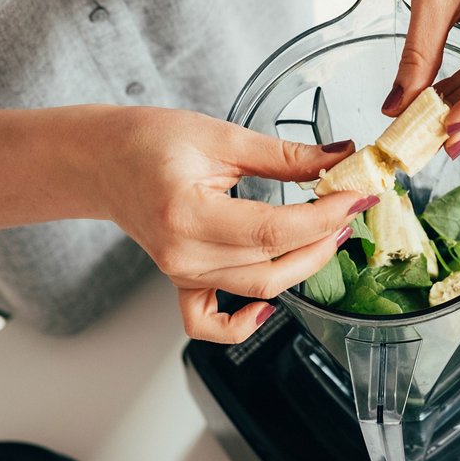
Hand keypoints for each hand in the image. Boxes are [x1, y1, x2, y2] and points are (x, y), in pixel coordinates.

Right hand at [93, 107, 372, 342]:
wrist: (102, 160)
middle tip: (350, 208)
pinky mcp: (182, 282)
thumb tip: (339, 157)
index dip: (324, 217)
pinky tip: (269, 307)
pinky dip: (242, 324)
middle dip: (323, 239)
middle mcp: (183, 253)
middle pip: (273, 265)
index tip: (356, 197)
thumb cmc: (149, 141)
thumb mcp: (221, 136)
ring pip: (258, 288)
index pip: (274, 229)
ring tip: (328, 231)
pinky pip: (210, 324)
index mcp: (188, 213)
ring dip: (303, 266)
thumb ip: (285, 154)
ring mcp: (181, 273)